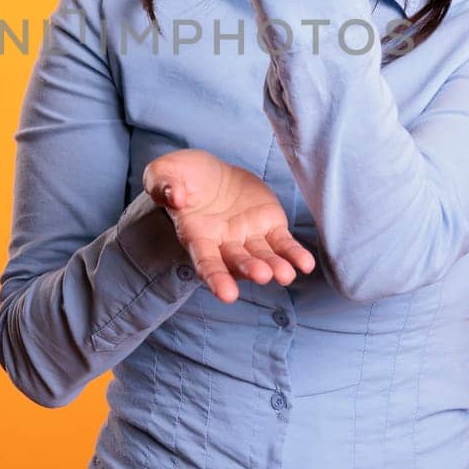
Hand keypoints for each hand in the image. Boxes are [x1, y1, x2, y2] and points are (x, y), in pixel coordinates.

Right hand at [142, 149, 315, 303]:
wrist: (209, 173)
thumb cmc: (181, 176)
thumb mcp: (164, 173)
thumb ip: (163, 185)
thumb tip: (174, 197)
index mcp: (196, 236)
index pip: (206, 263)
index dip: (216, 278)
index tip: (227, 295)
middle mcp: (224, 244)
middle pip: (237, 262)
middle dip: (249, 270)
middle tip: (261, 275)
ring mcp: (249, 238)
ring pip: (263, 257)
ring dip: (275, 267)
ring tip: (286, 274)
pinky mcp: (270, 226)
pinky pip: (284, 243)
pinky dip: (295, 255)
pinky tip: (305, 264)